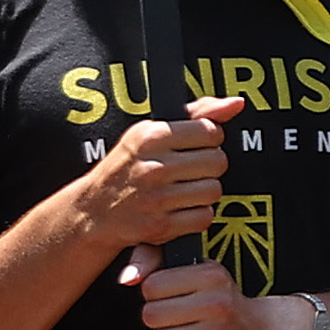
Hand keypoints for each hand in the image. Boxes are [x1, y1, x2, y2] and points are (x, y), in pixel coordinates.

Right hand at [72, 96, 239, 253]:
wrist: (94, 211)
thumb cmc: (127, 167)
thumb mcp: (151, 132)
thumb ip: (197, 114)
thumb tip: (235, 104)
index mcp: (151, 136)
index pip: (210, 131)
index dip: (208, 139)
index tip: (195, 146)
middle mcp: (153, 166)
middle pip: (218, 162)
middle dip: (209, 166)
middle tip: (190, 170)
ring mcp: (157, 198)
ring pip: (214, 190)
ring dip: (204, 192)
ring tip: (184, 189)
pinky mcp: (160, 225)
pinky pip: (204, 217)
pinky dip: (197, 215)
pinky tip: (180, 208)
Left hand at [127, 258, 291, 329]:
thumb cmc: (220, 299)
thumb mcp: (198, 270)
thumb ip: (157, 262)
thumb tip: (126, 278)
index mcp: (211, 276)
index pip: (151, 286)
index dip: (154, 293)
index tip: (170, 295)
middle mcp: (216, 304)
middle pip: (151, 315)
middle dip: (158, 318)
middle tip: (176, 317)